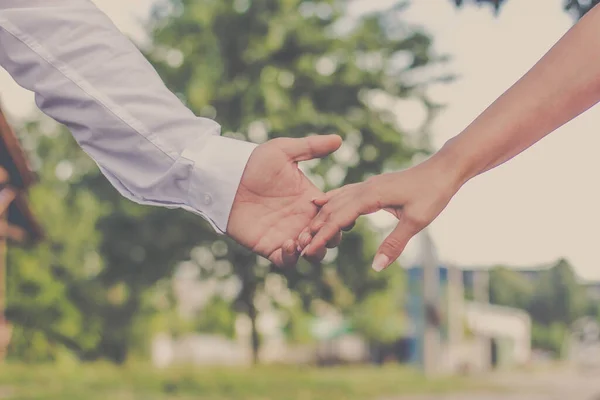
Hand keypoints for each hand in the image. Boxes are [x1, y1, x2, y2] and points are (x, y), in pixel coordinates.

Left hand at [227, 135, 342, 266]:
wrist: (226, 178)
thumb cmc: (254, 162)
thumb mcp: (284, 151)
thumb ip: (311, 147)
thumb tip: (338, 139)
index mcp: (311, 200)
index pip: (335, 215)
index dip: (341, 218)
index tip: (339, 214)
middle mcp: (302, 220)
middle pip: (328, 238)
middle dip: (330, 239)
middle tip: (320, 230)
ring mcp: (287, 234)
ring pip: (311, 254)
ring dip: (314, 250)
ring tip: (302, 238)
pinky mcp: (268, 246)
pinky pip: (286, 262)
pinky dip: (291, 258)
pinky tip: (288, 244)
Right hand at [300, 155, 461, 270]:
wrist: (444, 169)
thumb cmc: (433, 194)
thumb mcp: (416, 222)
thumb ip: (394, 244)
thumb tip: (376, 267)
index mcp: (371, 196)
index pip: (339, 217)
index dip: (323, 234)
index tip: (308, 250)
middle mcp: (365, 188)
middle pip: (332, 208)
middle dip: (315, 227)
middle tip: (299, 245)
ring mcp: (368, 185)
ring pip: (337, 199)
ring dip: (321, 215)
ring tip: (306, 230)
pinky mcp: (373, 186)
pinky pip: (345, 194)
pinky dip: (331, 201)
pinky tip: (324, 203)